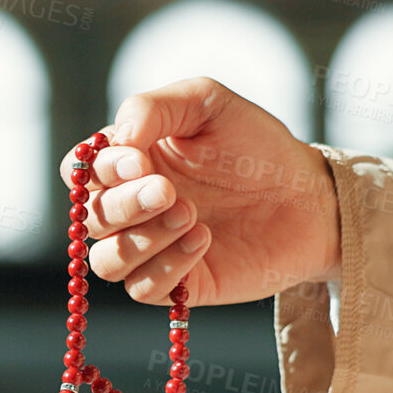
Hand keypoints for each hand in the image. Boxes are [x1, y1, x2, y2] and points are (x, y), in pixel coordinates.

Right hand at [58, 77, 340, 306]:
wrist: (310, 195)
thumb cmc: (256, 145)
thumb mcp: (207, 103)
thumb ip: (153, 107)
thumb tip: (116, 138)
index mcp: (128, 163)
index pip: (82, 172)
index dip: (100, 170)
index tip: (140, 161)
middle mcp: (131, 209)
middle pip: (90, 219)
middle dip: (123, 206)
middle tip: (169, 191)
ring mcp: (151, 249)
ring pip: (106, 261)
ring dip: (141, 240)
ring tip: (191, 215)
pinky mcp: (177, 284)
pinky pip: (142, 289)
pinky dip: (165, 267)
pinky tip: (202, 240)